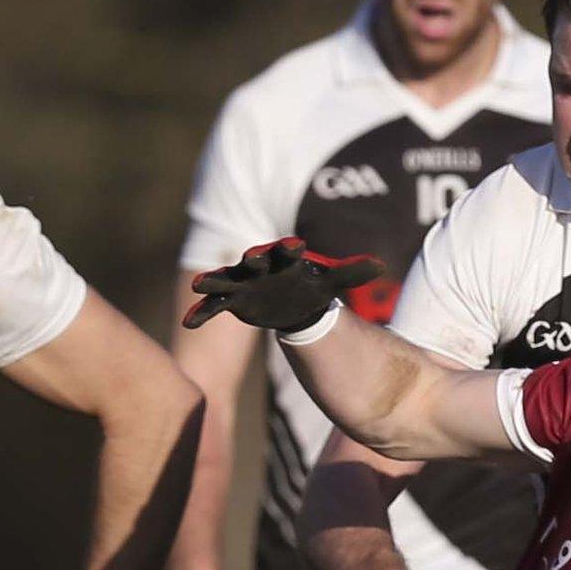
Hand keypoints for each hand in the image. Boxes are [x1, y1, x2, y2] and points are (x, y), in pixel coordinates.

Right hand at [182, 238, 383, 331]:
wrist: (289, 300)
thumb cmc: (309, 287)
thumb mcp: (329, 283)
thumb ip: (351, 273)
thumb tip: (381, 265)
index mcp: (283, 260)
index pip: (286, 251)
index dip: (289, 248)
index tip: (296, 245)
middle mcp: (260, 267)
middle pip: (253, 261)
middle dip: (250, 260)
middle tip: (249, 257)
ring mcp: (243, 283)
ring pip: (225, 280)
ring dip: (213, 282)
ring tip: (198, 285)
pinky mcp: (232, 300)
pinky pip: (213, 307)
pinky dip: (201, 314)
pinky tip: (189, 324)